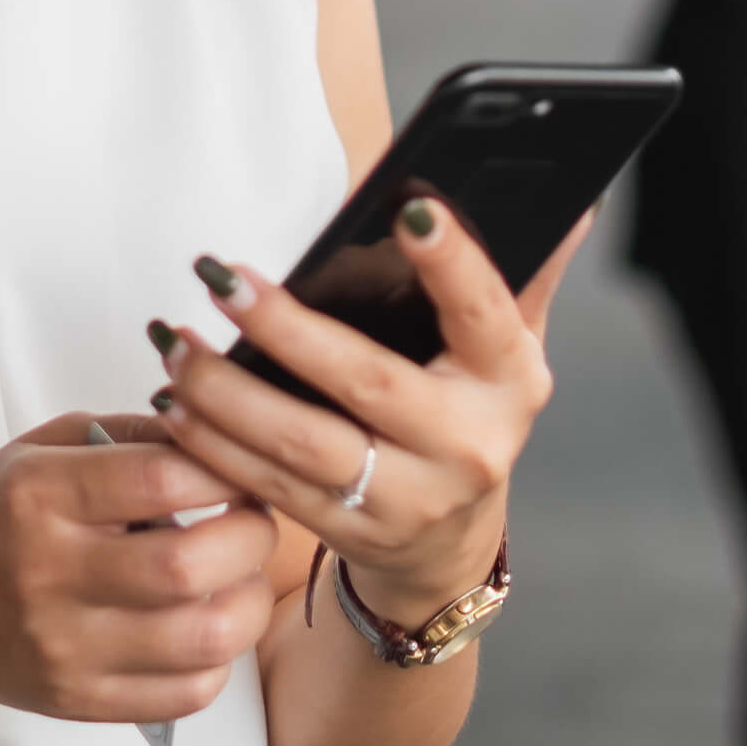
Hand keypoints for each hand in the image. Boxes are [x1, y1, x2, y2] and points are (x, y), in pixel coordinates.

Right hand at [0, 414, 277, 726]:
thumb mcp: (44, 447)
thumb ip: (131, 432)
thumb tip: (217, 428)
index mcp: (42, 496)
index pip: (159, 478)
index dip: (224, 466)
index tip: (244, 463)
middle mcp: (52, 575)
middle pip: (186, 566)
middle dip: (250, 537)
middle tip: (255, 520)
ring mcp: (68, 649)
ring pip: (201, 640)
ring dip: (249, 602)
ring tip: (243, 575)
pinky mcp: (84, 702)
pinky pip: (187, 694)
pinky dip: (221, 659)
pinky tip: (210, 625)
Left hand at [149, 204, 589, 630]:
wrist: (450, 547)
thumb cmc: (470, 411)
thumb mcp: (509, 347)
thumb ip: (527, 271)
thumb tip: (572, 198)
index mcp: (511, 381)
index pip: (483, 312)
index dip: (451, 263)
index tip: (409, 211)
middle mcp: (466, 446)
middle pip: (366, 383)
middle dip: (286, 329)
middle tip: (221, 277)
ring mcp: (406, 500)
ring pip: (302, 445)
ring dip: (226, 393)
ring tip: (176, 341)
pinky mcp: (349, 534)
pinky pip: (269, 488)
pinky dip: (214, 446)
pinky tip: (175, 402)